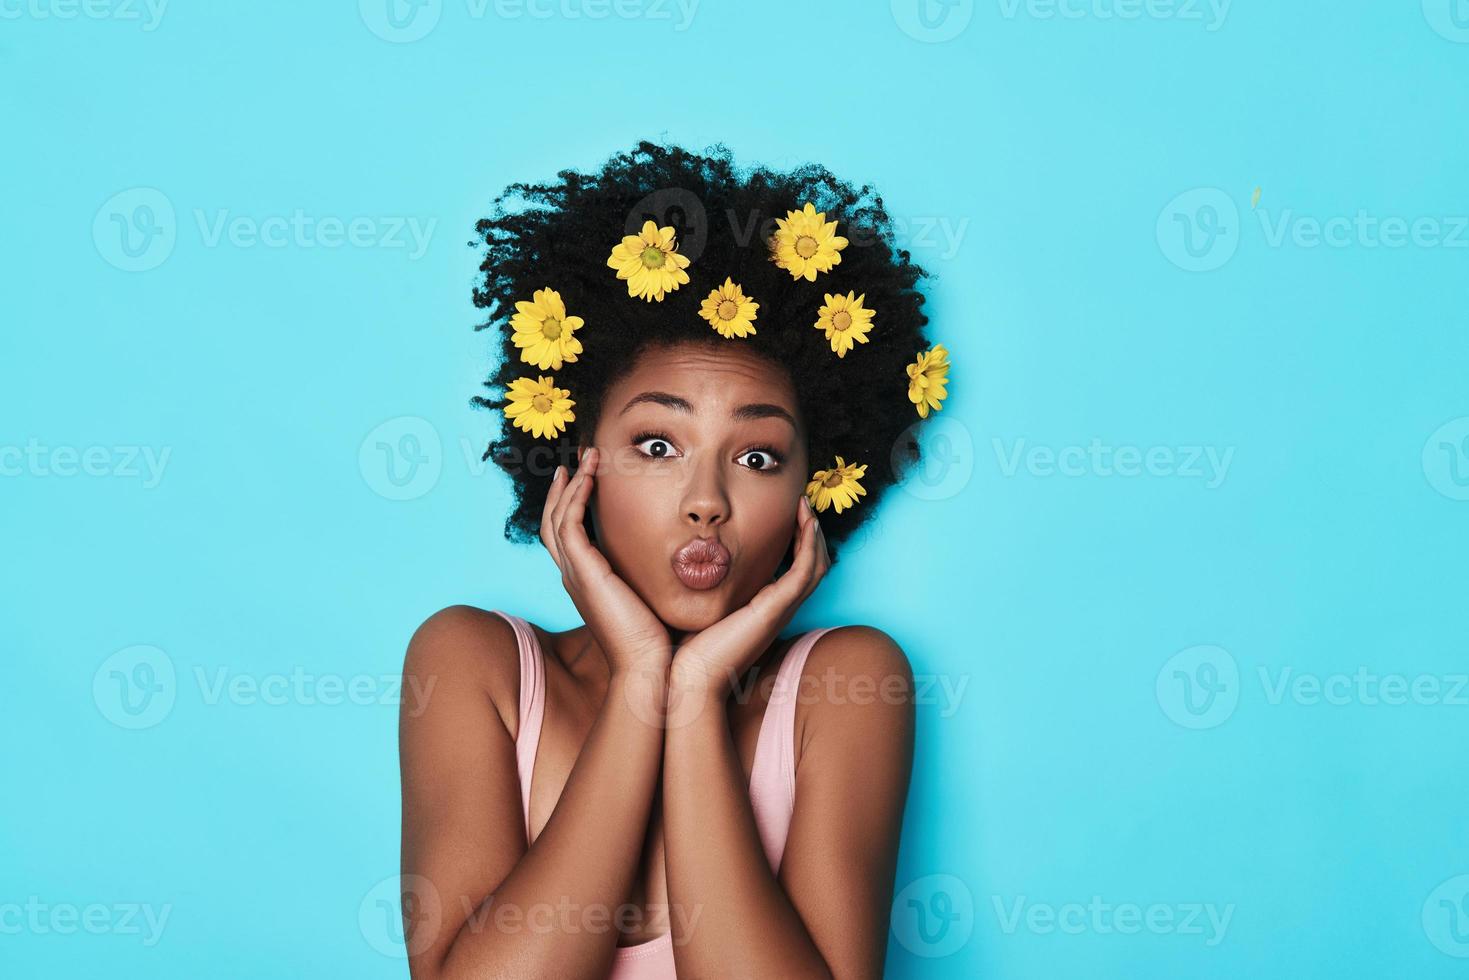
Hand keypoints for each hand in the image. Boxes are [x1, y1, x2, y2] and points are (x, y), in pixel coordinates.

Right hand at [541, 446, 671, 675]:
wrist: (650, 669)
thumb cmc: (660, 643)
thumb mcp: (654, 599)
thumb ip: (657, 577)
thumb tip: (683, 560)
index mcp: (589, 584)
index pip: (569, 537)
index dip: (573, 506)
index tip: (587, 479)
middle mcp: (575, 577)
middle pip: (554, 523)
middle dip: (564, 490)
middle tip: (578, 460)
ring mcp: (575, 575)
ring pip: (557, 518)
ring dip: (571, 485)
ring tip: (586, 458)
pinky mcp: (583, 572)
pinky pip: (568, 524)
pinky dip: (576, 497)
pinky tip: (590, 477)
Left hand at [669, 495, 830, 699]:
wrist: (685, 679)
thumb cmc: (685, 647)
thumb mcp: (699, 608)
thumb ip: (703, 586)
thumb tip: (687, 561)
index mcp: (762, 610)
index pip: (792, 570)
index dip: (796, 540)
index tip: (786, 511)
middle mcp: (776, 610)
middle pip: (811, 565)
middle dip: (810, 532)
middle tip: (801, 501)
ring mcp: (779, 611)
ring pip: (815, 566)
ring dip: (814, 533)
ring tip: (804, 504)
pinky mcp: (775, 610)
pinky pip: (805, 571)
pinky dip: (809, 544)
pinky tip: (804, 521)